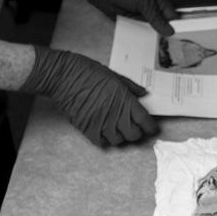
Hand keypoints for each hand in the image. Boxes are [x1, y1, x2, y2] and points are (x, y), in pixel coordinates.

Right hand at [20, 46, 157, 145]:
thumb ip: (131, 88)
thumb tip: (143, 94)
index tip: (152, 127)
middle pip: (133, 134)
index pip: (144, 121)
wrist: (64, 77)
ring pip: (118, 140)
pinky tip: (105, 131)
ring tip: (120, 129)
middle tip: (136, 127)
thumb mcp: (115, 76)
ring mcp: (100, 123)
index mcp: (125, 100)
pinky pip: (101, 142)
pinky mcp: (87, 128)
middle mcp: (115, 114)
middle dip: (137, 132)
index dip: (151, 127)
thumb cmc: (88, 72)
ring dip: (121, 136)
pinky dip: (106, 140)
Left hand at [83, 0, 175, 35]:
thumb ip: (157, 18)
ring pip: (150, 29)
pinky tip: (140, 40)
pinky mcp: (130, 21)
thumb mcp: (144, 2)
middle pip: (161, 24)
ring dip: (150, 34)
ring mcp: (140, 15)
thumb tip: (169, 30)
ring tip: (153, 44)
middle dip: (162, 32)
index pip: (171, 15)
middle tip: (165, 43)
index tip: (175, 36)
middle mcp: (151, 8)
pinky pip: (137, 30)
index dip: (174, 26)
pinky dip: (138, 35)